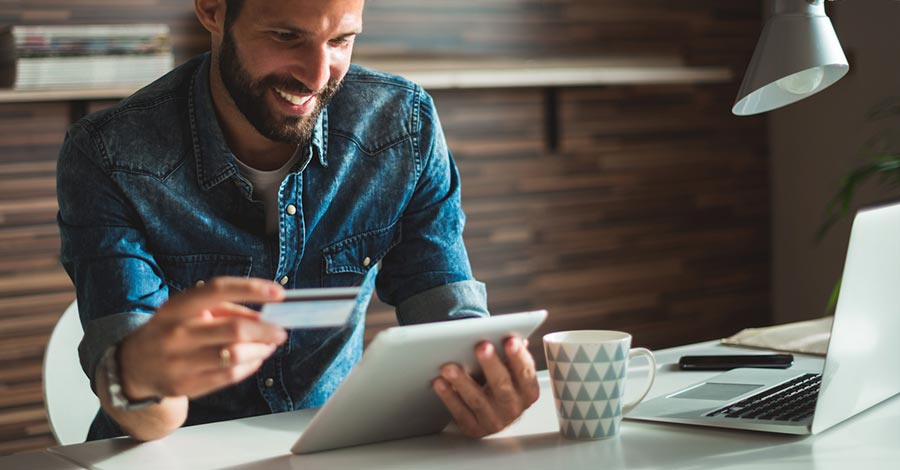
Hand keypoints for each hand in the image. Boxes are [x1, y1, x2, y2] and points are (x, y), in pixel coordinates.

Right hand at [118, 277, 287, 399]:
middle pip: (233, 329)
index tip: (278, 292)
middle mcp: (176, 333)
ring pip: (235, 356)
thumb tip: (263, 316)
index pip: (217, 290)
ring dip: (261, 350)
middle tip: (280, 330)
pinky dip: (250, 366)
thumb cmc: (171, 330)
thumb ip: (224, 309)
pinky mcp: (187, 385)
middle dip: (265, 330)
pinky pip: (230, 376)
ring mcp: (180, 362)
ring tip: (269, 345)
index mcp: (177, 307)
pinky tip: (254, 359)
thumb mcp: (188, 310)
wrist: (133, 366)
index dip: (250, 289)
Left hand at [432, 336, 539, 437]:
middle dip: (491, 365)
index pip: (525, 372)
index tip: (510, 340)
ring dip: (462, 382)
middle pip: (502, 386)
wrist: (493, 414)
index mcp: (527, 391)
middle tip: (481, 347)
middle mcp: (514, 408)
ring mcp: (494, 421)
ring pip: (477, 400)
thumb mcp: (511, 371)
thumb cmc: (501, 385)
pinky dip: (449, 397)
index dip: (518, 357)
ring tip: (449, 367)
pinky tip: (440, 383)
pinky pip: (460, 412)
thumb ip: (512, 354)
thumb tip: (514, 335)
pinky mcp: (474, 429)